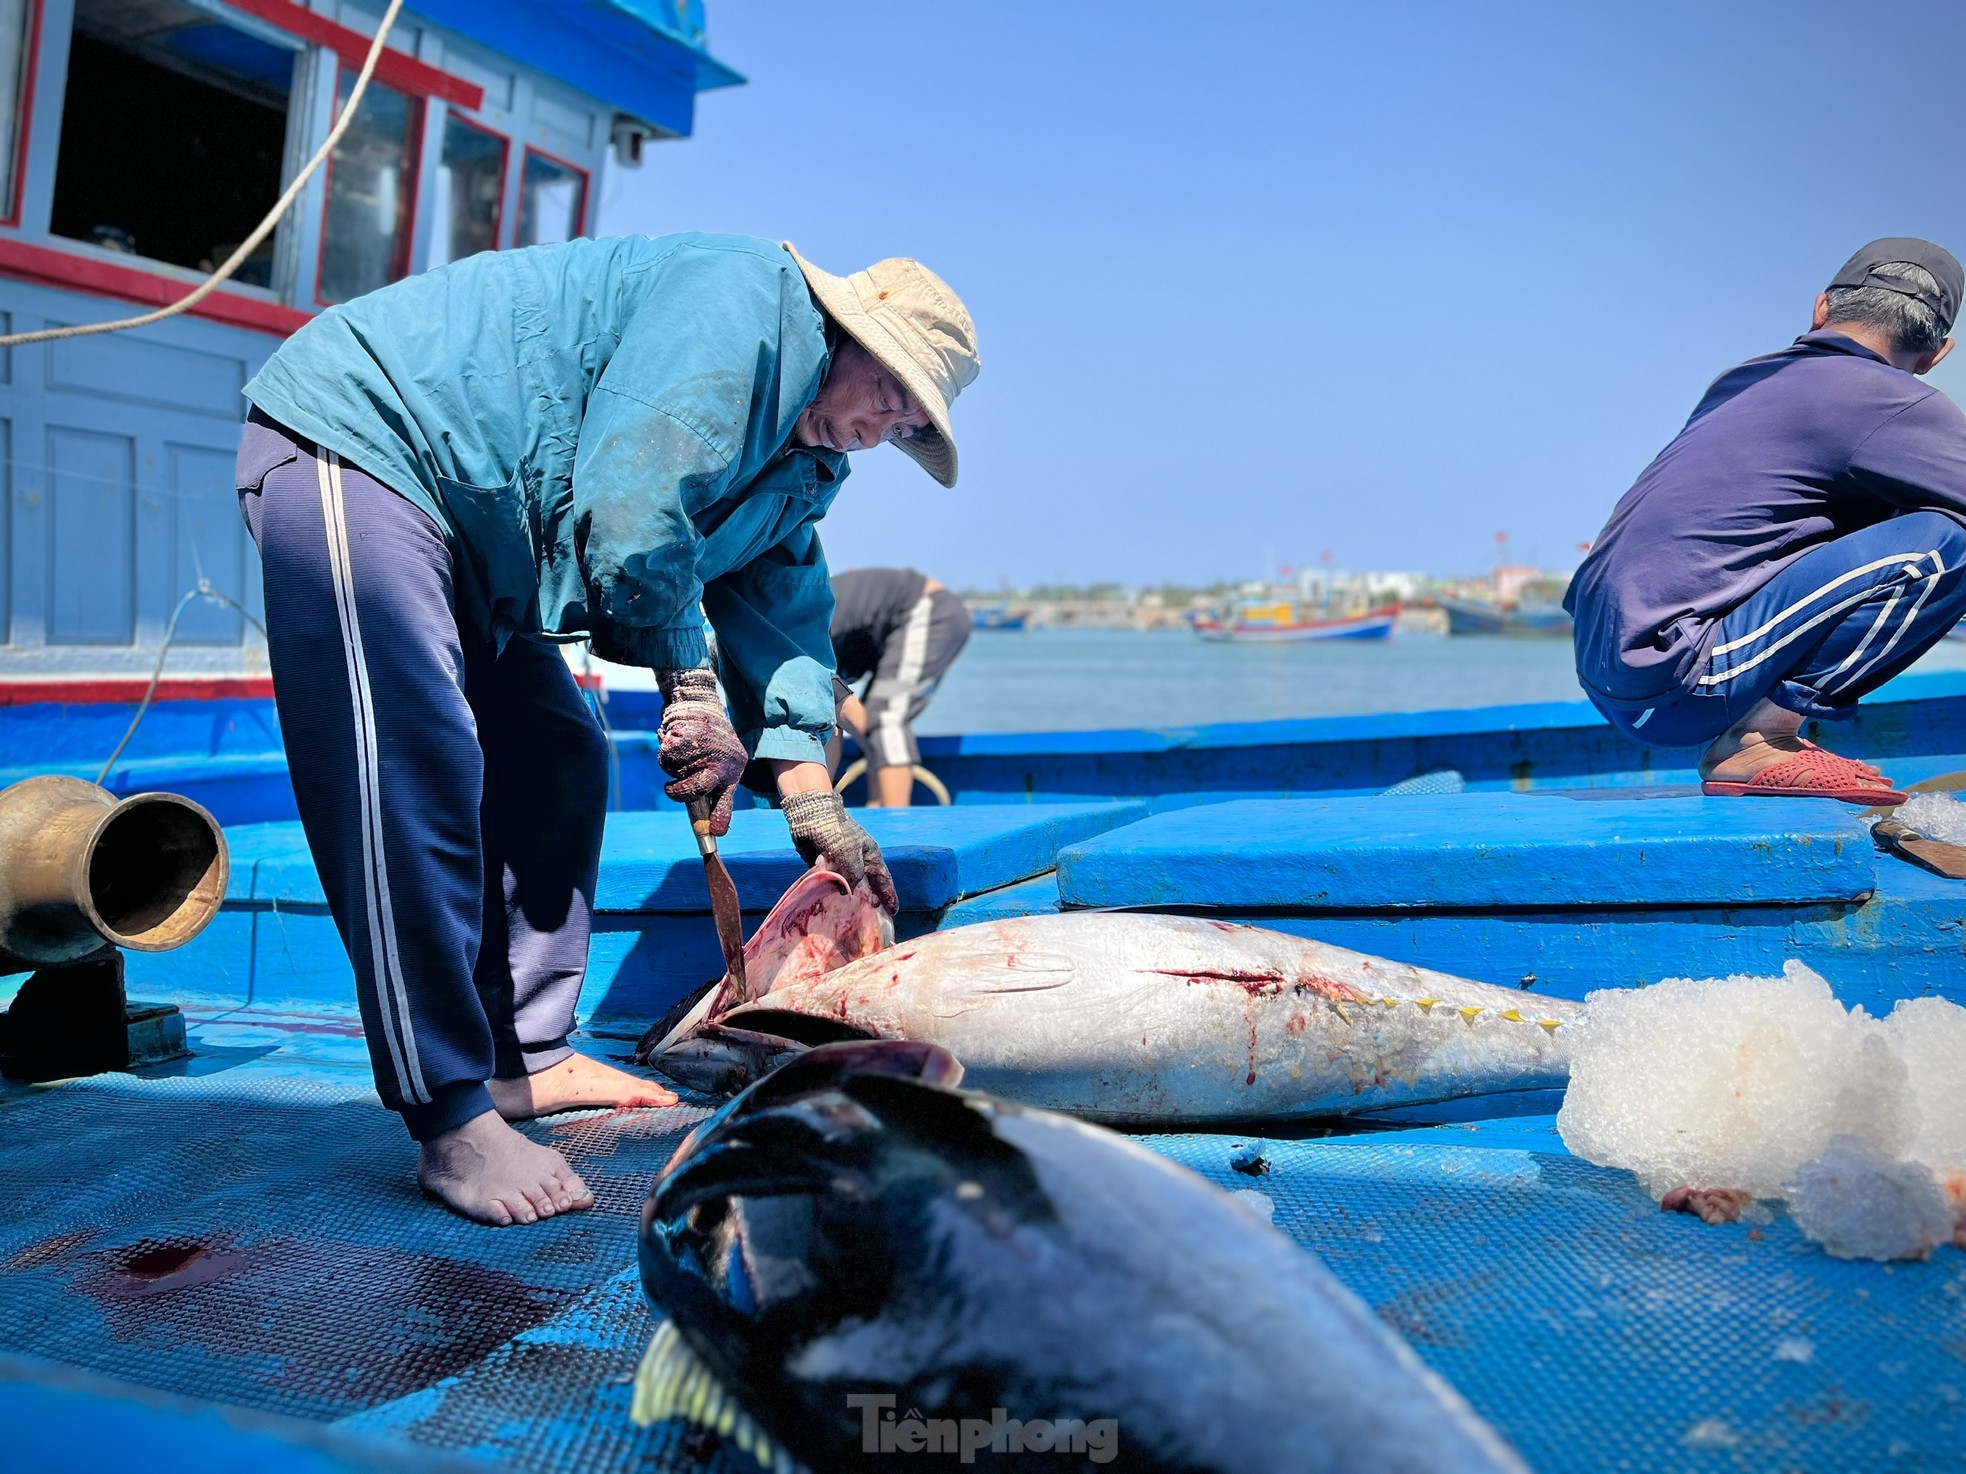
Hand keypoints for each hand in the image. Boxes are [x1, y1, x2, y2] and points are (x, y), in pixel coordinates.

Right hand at [655, 668, 746, 834]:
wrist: (701, 706)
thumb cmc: (711, 743)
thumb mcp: (721, 764)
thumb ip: (712, 790)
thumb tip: (711, 828)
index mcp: (734, 770)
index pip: (727, 798)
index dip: (721, 816)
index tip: (715, 833)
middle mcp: (723, 760)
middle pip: (695, 788)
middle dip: (678, 793)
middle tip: (671, 789)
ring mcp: (705, 749)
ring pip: (675, 772)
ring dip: (672, 766)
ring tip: (683, 750)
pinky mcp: (687, 737)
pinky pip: (667, 758)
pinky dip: (666, 751)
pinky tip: (677, 738)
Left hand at [780, 790, 898, 912]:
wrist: (812, 817)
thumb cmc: (837, 834)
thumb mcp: (850, 855)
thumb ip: (853, 876)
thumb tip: (846, 892)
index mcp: (870, 855)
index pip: (883, 879)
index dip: (889, 896)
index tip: (893, 911)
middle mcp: (857, 861)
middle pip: (867, 886)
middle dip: (871, 901)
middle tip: (875, 919)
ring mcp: (840, 864)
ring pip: (847, 886)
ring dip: (849, 900)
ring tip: (853, 918)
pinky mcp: (823, 865)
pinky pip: (829, 884)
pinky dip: (830, 894)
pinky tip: (830, 906)